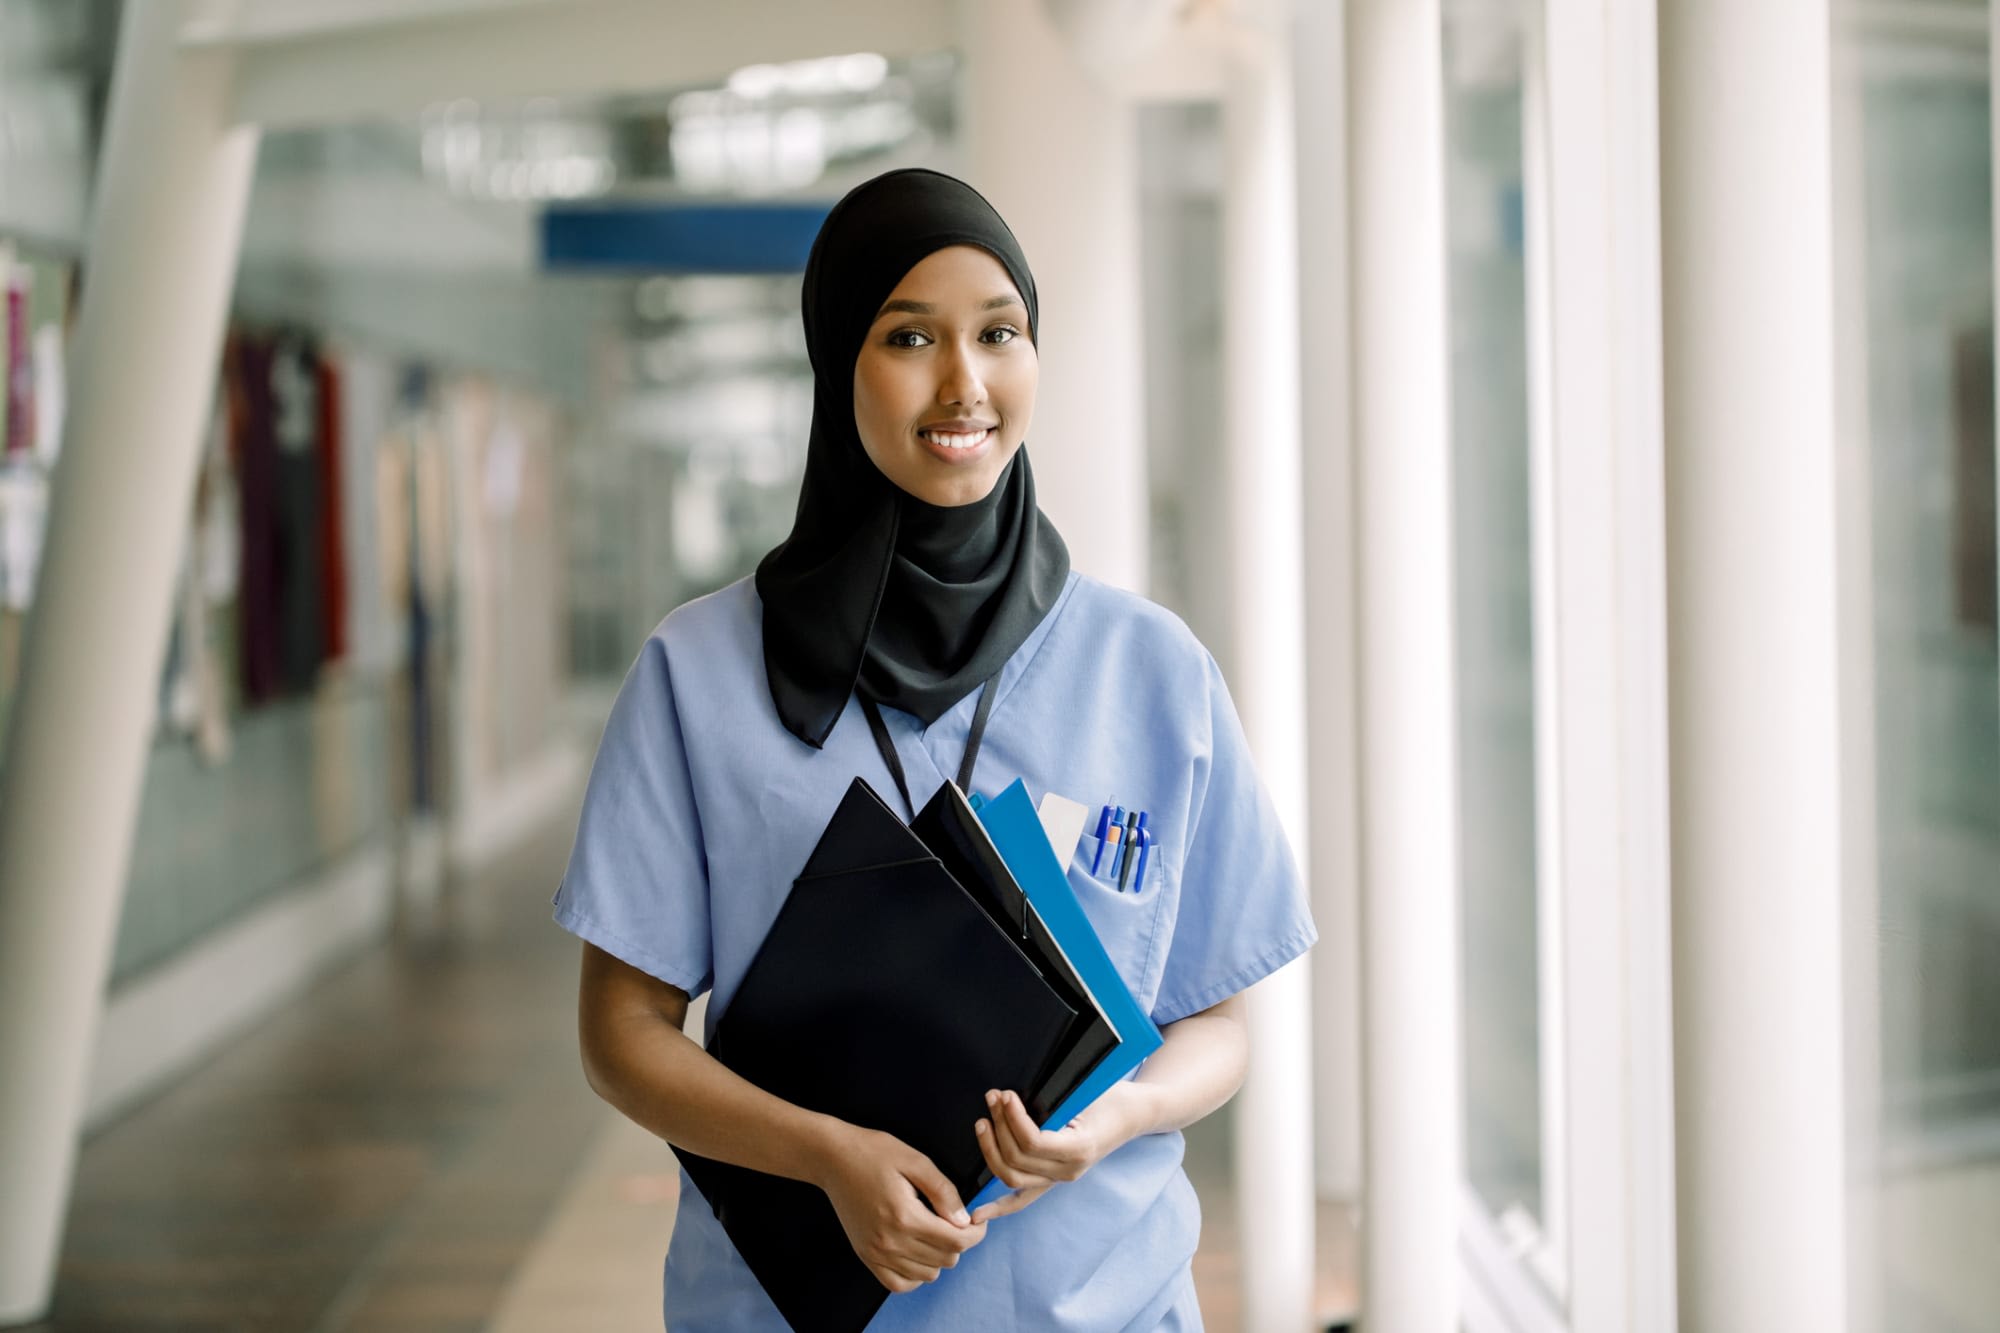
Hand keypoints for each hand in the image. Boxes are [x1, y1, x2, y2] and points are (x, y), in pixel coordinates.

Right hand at [815, 1124, 986, 1293]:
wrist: (833, 1159)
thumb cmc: (874, 1153)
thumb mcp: (916, 1160)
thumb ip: (943, 1191)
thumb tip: (964, 1219)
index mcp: (905, 1216)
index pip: (956, 1241)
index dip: (976, 1233)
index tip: (978, 1220)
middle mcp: (890, 1242)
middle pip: (945, 1259)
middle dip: (960, 1241)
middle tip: (956, 1220)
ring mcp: (875, 1254)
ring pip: (927, 1275)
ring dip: (940, 1256)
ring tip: (936, 1231)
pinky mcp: (866, 1257)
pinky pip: (899, 1284)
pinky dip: (916, 1274)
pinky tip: (919, 1252)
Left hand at [969, 1083, 1147, 1222]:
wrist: (1129, 1114)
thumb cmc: (1108, 1097)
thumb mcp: (1086, 1092)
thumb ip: (1054, 1099)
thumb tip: (1012, 1095)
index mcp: (1079, 1149)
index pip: (1034, 1143)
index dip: (1014, 1118)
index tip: (1005, 1095)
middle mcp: (1068, 1171)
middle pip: (1017, 1160)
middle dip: (999, 1128)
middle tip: (992, 1097)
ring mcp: (1059, 1179)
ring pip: (1012, 1178)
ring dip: (990, 1150)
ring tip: (983, 1122)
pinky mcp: (1051, 1180)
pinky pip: (1022, 1199)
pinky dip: (998, 1208)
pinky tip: (977, 1216)